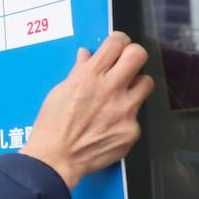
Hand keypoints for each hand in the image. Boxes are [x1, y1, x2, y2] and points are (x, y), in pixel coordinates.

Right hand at [20, 31, 153, 189]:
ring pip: (146, 83)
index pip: (117, 43)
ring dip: (135, 86)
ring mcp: (124, 110)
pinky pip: (136, 116)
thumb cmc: (52, 127)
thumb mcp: (59, 92)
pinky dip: (125, 118)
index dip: (119, 41)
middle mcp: (110, 89)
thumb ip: (78, 72)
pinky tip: (111, 124)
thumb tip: (86, 57)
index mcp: (90, 76)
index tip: (118, 45)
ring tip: (121, 96)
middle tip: (127, 63)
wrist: (56, 158)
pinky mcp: (131, 129)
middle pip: (138, 55)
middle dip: (133, 55)